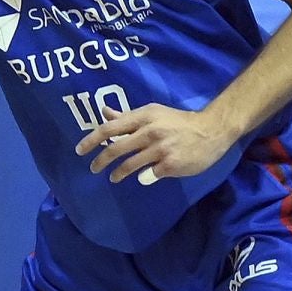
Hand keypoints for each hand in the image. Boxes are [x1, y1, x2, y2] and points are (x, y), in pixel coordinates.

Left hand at [75, 102, 235, 185]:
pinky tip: (143, 178)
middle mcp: (150, 131)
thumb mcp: (154, 113)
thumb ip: (128, 116)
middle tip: (93, 168)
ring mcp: (160, 149)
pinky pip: (148, 176)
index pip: (110, 128)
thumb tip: (104, 112)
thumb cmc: (179, 122)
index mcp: (144, 116)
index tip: (80, 151)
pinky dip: (143, 178)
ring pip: (129, 165)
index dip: (92, 140)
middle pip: (116, 149)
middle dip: (100, 161)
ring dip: (118, 174)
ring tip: (114, 177)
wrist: (212, 130)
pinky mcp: (170, 165)